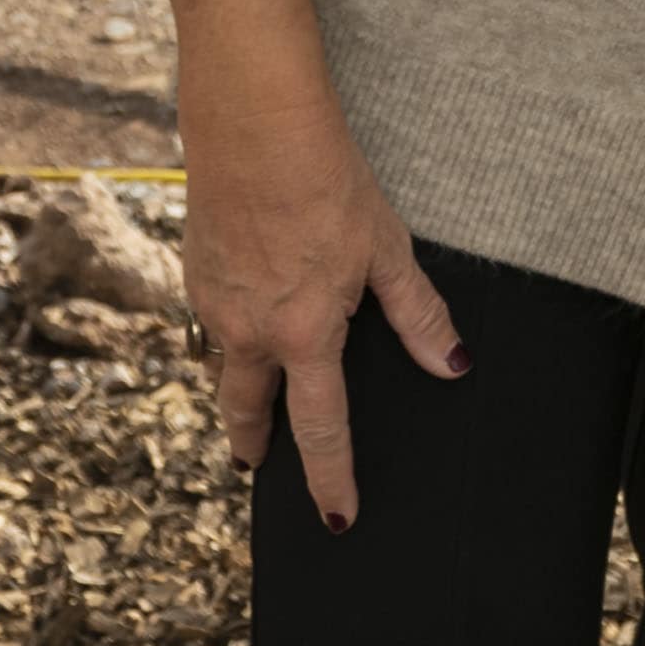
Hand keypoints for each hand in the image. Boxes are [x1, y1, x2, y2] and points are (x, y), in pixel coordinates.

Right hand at [175, 95, 459, 526]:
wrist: (253, 127)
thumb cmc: (328, 182)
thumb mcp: (386, 249)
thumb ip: (418, 314)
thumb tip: (451, 366)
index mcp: (304, 335)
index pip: (322, 429)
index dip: (331, 478)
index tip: (338, 518)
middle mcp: (250, 332)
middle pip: (246, 411)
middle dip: (253, 442)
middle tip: (256, 463)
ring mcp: (213, 304)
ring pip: (220, 367)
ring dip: (233, 390)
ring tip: (246, 402)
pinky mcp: (193, 273)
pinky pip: (207, 323)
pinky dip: (221, 335)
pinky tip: (236, 318)